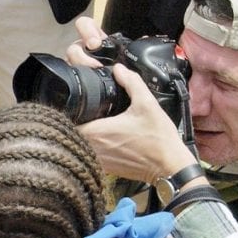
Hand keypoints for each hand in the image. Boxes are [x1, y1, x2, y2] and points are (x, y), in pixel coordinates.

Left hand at [66, 17, 198, 183]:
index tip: (77, 103)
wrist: (170, 167)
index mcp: (96, 132)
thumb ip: (131, 83)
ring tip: (95, 123)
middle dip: (75, 120)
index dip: (68, 109)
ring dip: (83, 134)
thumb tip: (119, 69)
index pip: (67, 120)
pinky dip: (93, 146)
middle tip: (85, 111)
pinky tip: (106, 138)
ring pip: (79, 144)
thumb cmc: (159, 139)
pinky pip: (90, 154)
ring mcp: (96, 160)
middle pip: (70, 132)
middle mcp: (91, 148)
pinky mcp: (104, 168)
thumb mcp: (147, 104)